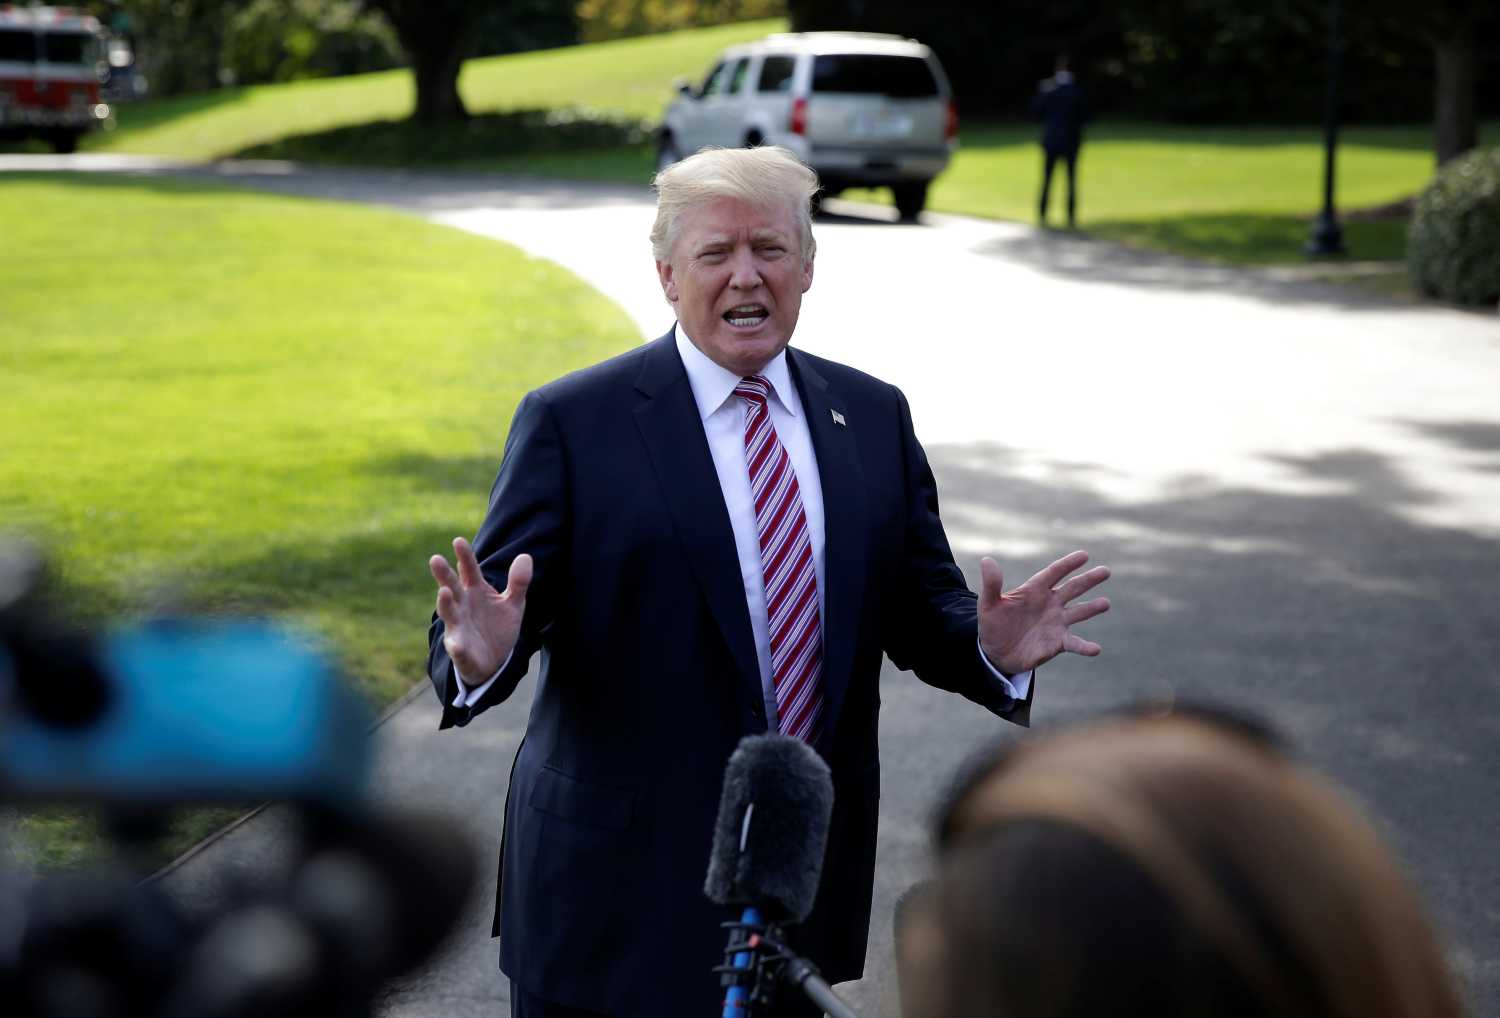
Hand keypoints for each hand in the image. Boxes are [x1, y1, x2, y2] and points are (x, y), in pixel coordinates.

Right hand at [429, 537, 531, 682]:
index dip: (464, 556)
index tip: (458, 541)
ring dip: (444, 604)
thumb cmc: (497, 626)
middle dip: (444, 575)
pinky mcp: (460, 650)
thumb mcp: (513, 603)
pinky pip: (458, 648)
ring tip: (443, 593)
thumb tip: (526, 556)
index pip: (469, 570)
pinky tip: (457, 644)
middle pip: (451, 587)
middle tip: (436, 558)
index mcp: (474, 591)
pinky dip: (457, 646)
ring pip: (449, 614)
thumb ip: (518, 582)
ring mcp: (458, 627)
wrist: (494, 661)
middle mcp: (462, 606)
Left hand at [978, 550, 1109, 675]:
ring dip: (1092, 608)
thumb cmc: (993, 624)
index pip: (1054, 573)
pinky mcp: (1058, 642)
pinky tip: (1096, 649)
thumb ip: (991, 584)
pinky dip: (1085, 646)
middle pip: (1072, 588)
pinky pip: (1075, 643)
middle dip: (1088, 580)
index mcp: (1035, 590)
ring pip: (1079, 612)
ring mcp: (1056, 622)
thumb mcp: (988, 604)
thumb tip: (987, 560)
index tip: (1084, 555)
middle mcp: (1050, 603)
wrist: (996, 652)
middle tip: (1105, 570)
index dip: (1068, 564)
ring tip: (1105, 603)